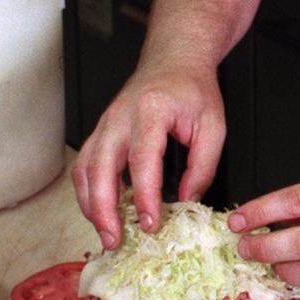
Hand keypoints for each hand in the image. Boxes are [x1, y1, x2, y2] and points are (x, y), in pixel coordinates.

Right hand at [71, 65, 225, 248]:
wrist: (175, 58)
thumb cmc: (193, 88)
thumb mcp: (213, 125)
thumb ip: (203, 165)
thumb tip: (188, 201)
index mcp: (151, 110)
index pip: (143, 159)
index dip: (144, 196)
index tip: (151, 222)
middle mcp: (121, 116)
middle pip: (101, 167)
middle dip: (104, 209)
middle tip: (115, 240)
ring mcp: (106, 123)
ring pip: (85, 169)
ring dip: (91, 206)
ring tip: (106, 234)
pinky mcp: (101, 131)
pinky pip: (85, 165)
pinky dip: (88, 192)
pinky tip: (101, 211)